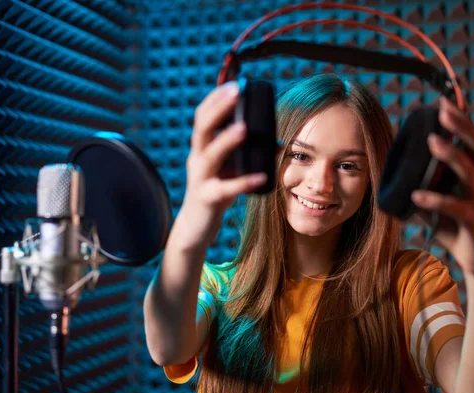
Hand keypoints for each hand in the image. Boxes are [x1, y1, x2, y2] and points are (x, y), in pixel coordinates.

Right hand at [180, 82, 267, 240]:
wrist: (195, 228)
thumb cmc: (215, 194)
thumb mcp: (228, 171)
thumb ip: (247, 155)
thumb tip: (278, 143)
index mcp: (201, 149)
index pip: (203, 117)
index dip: (215, 99)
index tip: (234, 84)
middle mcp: (197, 159)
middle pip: (202, 128)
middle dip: (219, 108)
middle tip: (237, 92)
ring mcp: (200, 179)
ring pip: (209, 155)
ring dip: (226, 140)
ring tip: (244, 128)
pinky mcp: (207, 198)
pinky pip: (225, 188)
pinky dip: (244, 182)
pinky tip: (261, 176)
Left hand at [410, 97, 473, 278]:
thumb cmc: (451, 224)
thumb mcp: (433, 197)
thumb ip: (418, 182)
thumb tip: (389, 169)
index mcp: (468, 173)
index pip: (467, 140)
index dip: (458, 120)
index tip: (442, 100)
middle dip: (460, 126)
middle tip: (442, 111)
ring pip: (469, 173)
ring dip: (451, 155)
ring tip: (432, 142)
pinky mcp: (473, 222)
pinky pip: (455, 208)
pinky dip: (435, 200)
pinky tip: (417, 195)